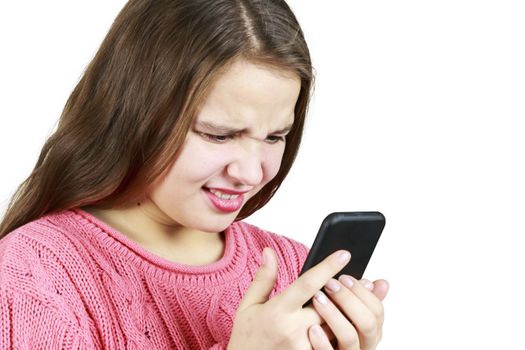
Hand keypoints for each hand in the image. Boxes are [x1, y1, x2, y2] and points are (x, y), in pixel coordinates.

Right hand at [227, 247, 352, 349]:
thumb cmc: (247, 337)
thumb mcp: (249, 305)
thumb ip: (263, 279)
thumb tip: (269, 252)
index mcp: (278, 310)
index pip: (308, 283)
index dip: (328, 267)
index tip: (344, 254)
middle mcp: (293, 329)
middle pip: (329, 305)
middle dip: (340, 294)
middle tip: (353, 283)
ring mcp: (303, 347)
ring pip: (335, 326)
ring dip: (342, 314)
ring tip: (350, 305)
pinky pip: (331, 345)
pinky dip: (335, 335)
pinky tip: (340, 327)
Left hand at [308, 275, 388, 349]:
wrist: (307, 349)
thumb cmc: (330, 330)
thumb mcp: (347, 313)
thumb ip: (361, 300)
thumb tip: (381, 283)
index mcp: (371, 331)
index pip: (377, 311)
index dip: (362, 292)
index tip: (343, 277)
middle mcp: (364, 345)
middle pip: (367, 323)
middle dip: (349, 300)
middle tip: (330, 284)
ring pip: (350, 338)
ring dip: (334, 315)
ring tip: (318, 299)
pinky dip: (323, 342)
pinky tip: (313, 328)